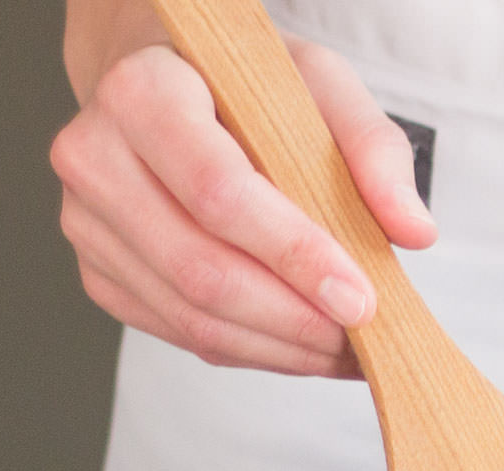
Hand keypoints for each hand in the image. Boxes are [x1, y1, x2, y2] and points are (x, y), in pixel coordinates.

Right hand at [51, 13, 435, 376]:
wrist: (168, 90)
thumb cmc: (243, 85)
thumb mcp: (319, 84)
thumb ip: (372, 148)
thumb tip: (414, 231)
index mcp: (142, 92)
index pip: (219, 192)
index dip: (295, 255)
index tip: (362, 299)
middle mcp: (95, 157)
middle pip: (203, 270)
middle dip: (297, 320)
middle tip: (366, 339)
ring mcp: (88, 224)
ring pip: (193, 317)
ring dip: (283, 350)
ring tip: (348, 352)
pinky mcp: (101, 274)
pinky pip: (184, 335)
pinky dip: (255, 352)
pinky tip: (305, 346)